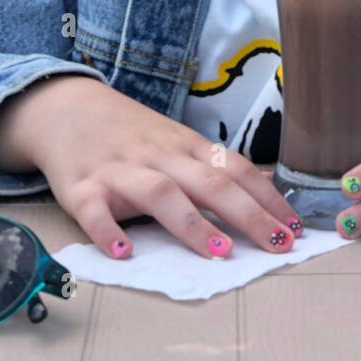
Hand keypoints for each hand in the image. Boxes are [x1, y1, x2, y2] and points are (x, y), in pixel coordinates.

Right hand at [18, 77, 303, 259]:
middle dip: (247, 215)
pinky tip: (123, 253)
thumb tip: (263, 194)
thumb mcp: (174, 143)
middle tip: (278, 246)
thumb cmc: (129, 133)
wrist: (64, 107)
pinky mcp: (80, 187)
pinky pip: (94, 211)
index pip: (235, 170)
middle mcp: (159, 156)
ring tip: (218, 252)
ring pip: (160, 194)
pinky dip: (107, 231)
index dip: (267, 199)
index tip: (296, 229)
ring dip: (191, 224)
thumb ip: (210, 168)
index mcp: (185, 148)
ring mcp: (120, 171)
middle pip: (209, 184)